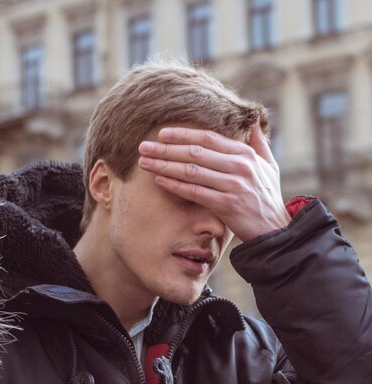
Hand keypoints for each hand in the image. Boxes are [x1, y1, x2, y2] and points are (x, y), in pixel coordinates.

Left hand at [138, 125, 289, 240]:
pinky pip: (195, 192)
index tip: (162, 133)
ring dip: (164, 165)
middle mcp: (239, 166)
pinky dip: (175, 186)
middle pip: (195, 152)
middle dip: (166, 148)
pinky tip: (159, 181)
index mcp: (245, 154)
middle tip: (144, 147)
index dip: (183, 134)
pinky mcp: (226, 205)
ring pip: (191, 171)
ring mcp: (233, 185)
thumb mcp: (269, 165)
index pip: (208, 138)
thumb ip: (258, 143)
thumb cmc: (267, 196)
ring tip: (144, 162)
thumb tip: (252, 120)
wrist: (274, 229)